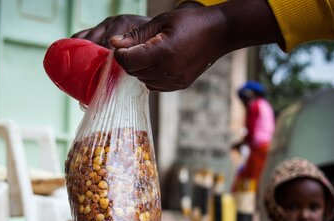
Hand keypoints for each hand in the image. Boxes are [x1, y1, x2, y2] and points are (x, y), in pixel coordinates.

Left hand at [73, 0, 281, 91]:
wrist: (219, 33)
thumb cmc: (191, 22)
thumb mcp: (161, 21)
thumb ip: (137, 35)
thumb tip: (114, 43)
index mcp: (162, 52)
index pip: (127, 61)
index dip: (120, 53)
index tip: (122, 44)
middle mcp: (167, 71)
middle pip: (133, 72)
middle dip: (129, 59)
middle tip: (136, 46)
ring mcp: (174, 81)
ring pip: (142, 79)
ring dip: (140, 68)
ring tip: (150, 52)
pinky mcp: (178, 86)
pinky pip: (153, 85)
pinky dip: (150, 75)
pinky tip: (158, 62)